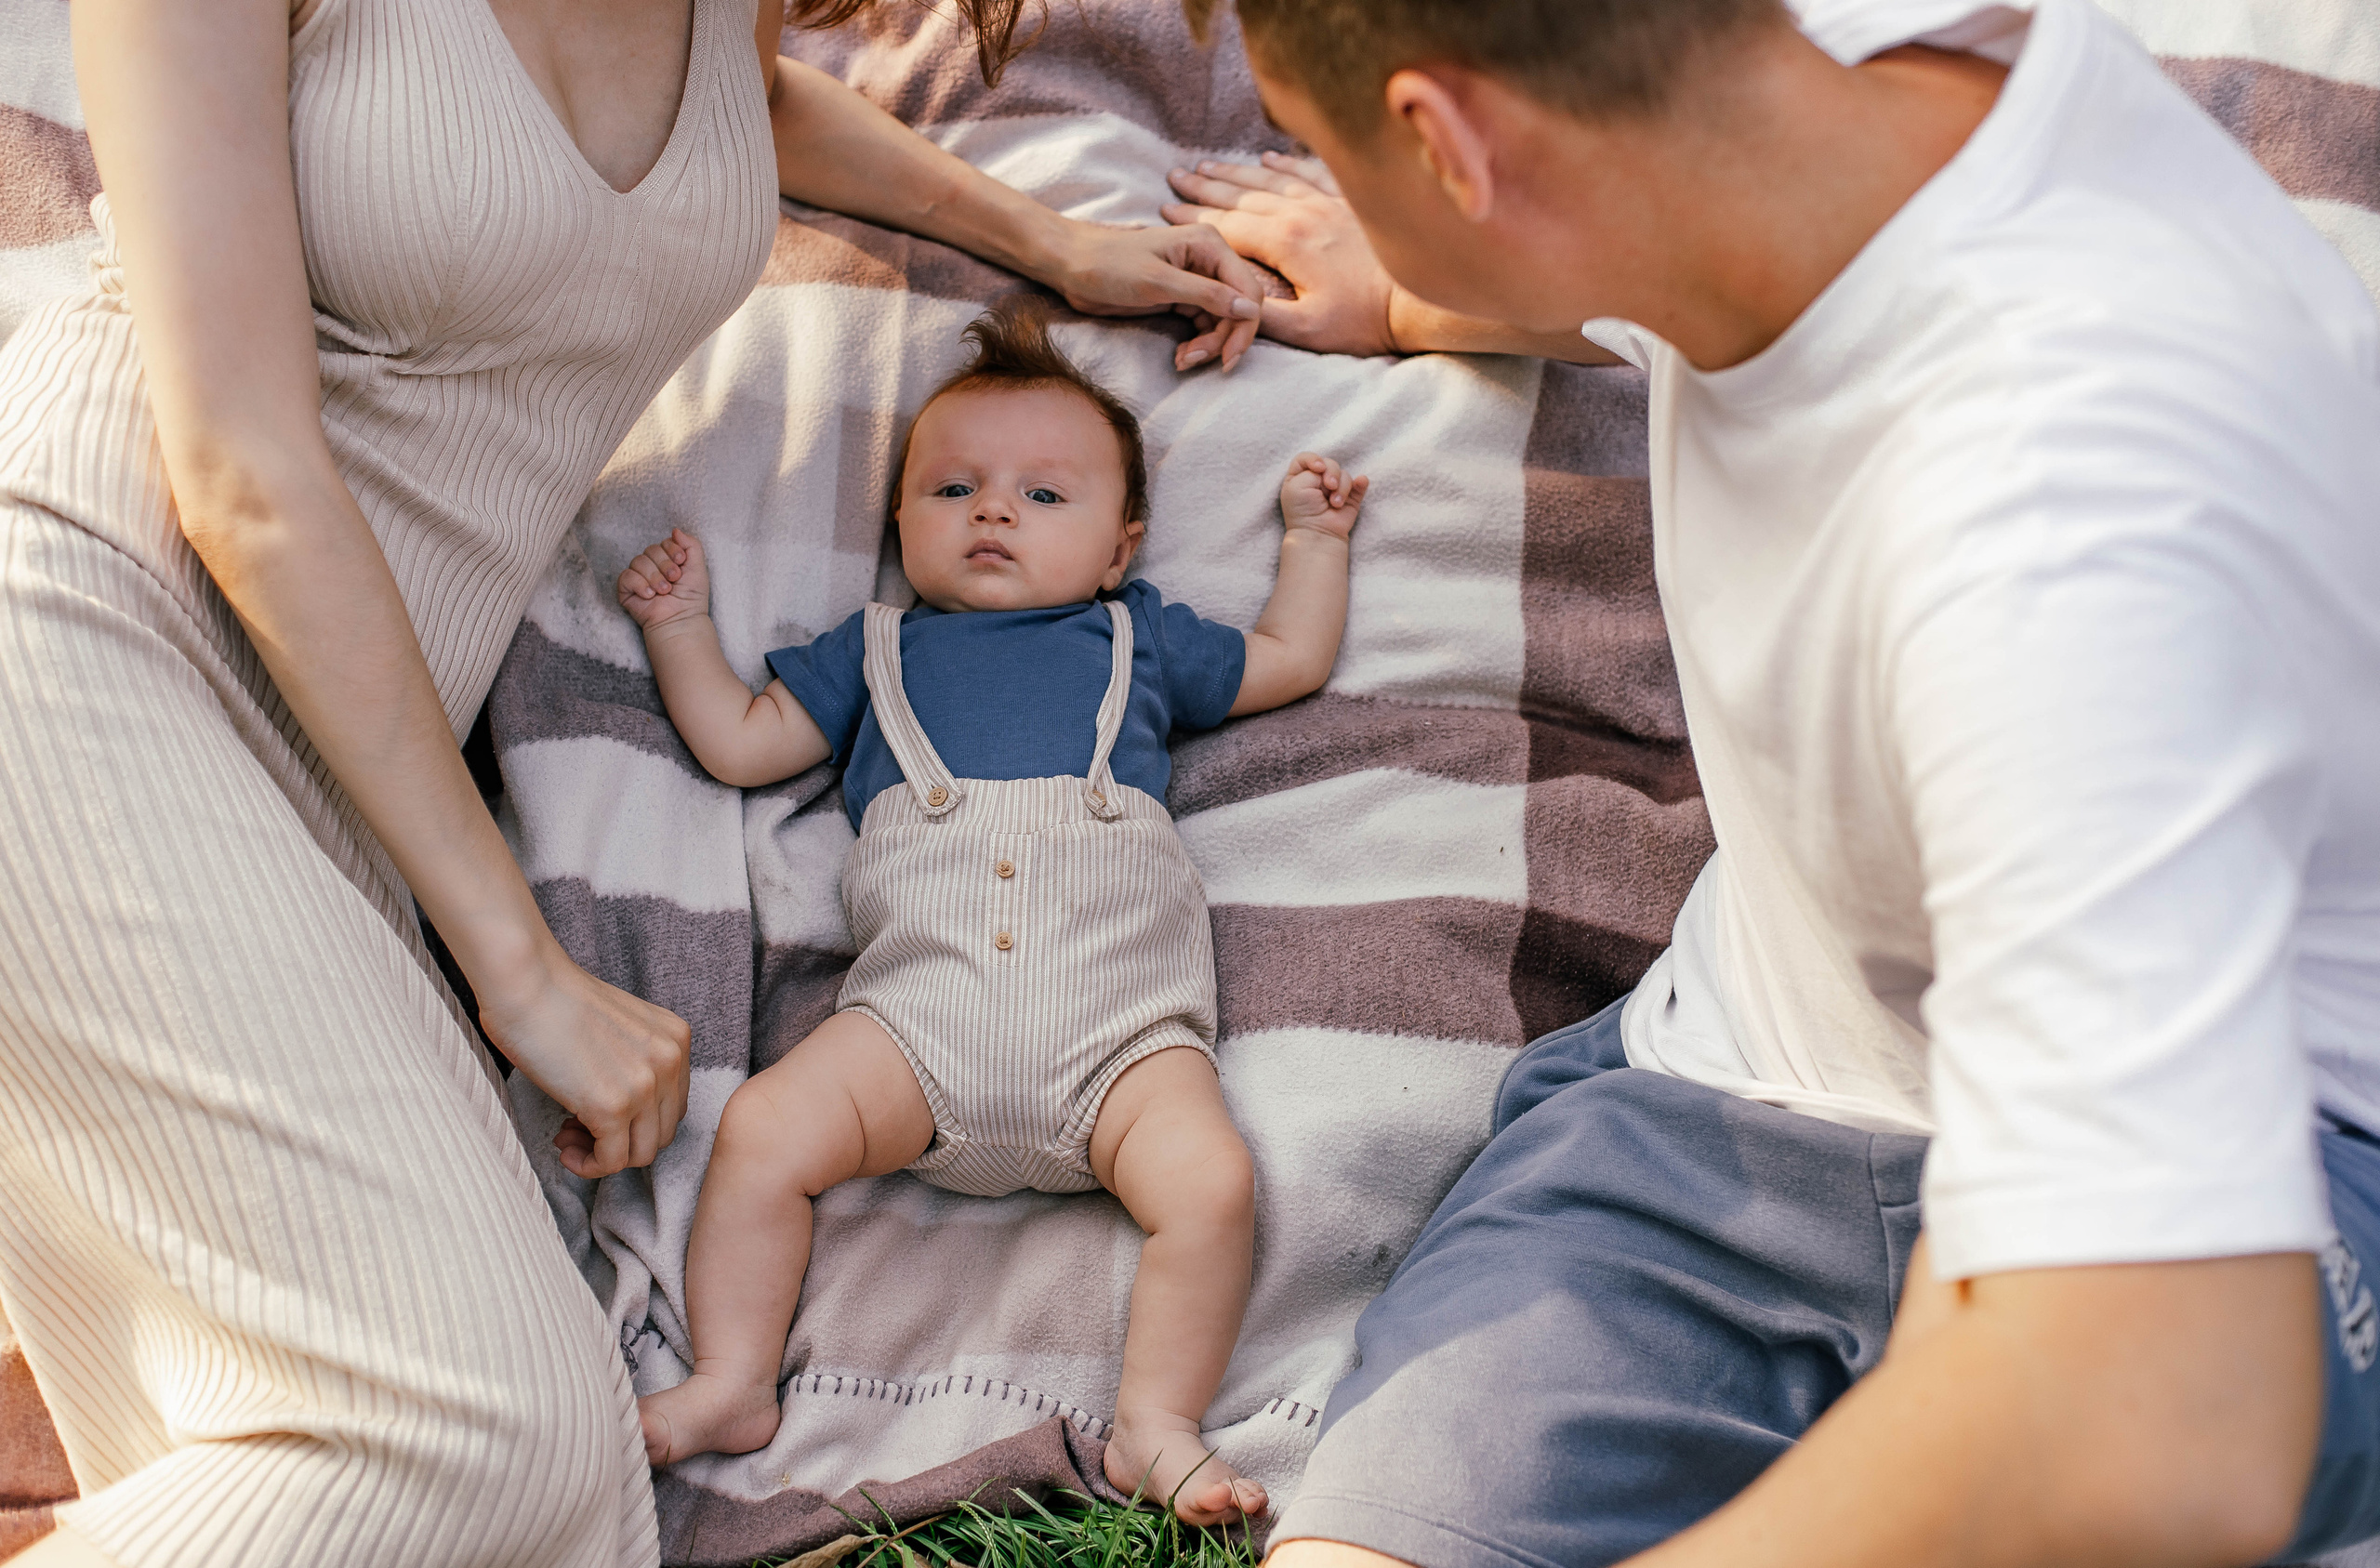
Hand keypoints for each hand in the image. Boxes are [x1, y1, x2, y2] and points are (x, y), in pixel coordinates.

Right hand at [477, 944, 692, 1179]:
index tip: (598, 1115)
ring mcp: (645, 1086)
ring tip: (567, 1138)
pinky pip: (611, 1161)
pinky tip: (564, 1148)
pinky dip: (588, 1165)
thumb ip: (634, 1062)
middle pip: (661, 1133)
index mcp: (676, 1039)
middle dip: (621, 1141)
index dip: (636, 1121)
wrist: (527, 982)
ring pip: (640, 1154)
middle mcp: (670, 1062)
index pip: (672, 1106)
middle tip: (578, 1131)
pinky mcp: (612, 1107)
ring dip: (603, 1156)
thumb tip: (622, 1113)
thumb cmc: (556, 1000)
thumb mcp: (620, 1028)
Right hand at [617, 527, 710, 631]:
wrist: (681, 619)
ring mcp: (638, 578)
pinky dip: (640, 584)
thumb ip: (691, 545)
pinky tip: (650, 595)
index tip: (681, 562)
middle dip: (665, 565)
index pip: (663, 542)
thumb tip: (675, 530)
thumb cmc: (691, 597)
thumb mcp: (698, 567)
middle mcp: (651, 567)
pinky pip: (626, 576)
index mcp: (667, 561)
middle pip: (650, 550)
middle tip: (674, 580)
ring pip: (638, 561)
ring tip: (664, 591)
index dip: (672, 550)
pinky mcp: (626, 590)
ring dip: (655, 577)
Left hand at [1048, 218, 1265, 372]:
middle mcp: (1209, 261)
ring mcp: (1197, 280)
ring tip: (1182, 359)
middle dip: (1222, 340)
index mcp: (1210, 245)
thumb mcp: (1158, 282)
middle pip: (1239, 310)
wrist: (1073, 267)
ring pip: (1222, 322)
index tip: (1227, 359)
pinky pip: (1205, 326)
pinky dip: (1197, 344)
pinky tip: (1180, 355)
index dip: (1244, 327)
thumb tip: (1249, 309)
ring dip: (1208, 346)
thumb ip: (1206, 295)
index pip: (1248, 291)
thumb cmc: (1109, 265)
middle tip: (1194, 360)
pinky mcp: (1183, 298)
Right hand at [1165, 153, 1399, 357]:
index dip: (1193, 217)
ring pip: (1271, 179)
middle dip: (1206, 186)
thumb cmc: (1367, 319)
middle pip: (1243, 194)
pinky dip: (1284, 163)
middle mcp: (1303, 213)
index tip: (1165, 206)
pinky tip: (1268, 156)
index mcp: (1287, 242)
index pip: (1227, 225)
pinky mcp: (1349, 202)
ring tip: (1209, 164)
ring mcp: (1328, 203)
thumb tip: (1227, 304)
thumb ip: (1263, 317)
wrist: (1422, 299)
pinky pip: (1309, 172)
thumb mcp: (1308, 331)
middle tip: (1176, 176)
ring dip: (1236, 172)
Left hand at [1281, 452, 1367, 541]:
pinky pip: (1360, 484)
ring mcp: (1335, 489)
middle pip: (1329, 463)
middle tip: (1329, 487)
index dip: (1314, 459)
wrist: (1317, 533)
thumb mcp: (1296, 484)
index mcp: (1300, 477)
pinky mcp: (1350, 498)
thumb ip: (1311, 468)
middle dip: (1331, 473)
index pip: (1307, 458)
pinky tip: (1361, 481)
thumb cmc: (1302, 510)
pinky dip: (1361, 482)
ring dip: (1341, 488)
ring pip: (1344, 475)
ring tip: (1335, 504)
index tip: (1318, 468)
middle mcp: (1318, 481)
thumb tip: (1329, 468)